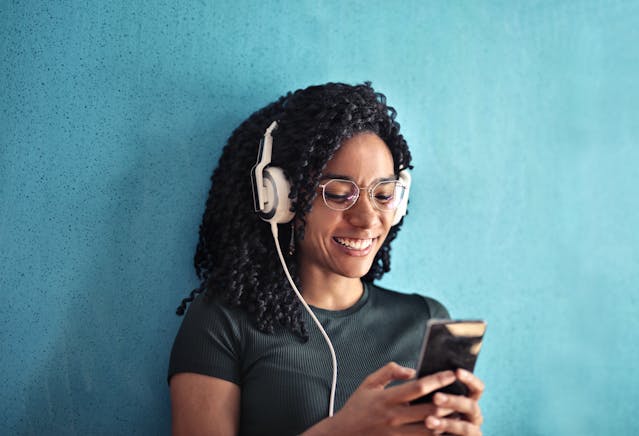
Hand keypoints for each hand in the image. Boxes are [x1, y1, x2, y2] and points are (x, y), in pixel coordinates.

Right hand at [303, 362, 463, 435]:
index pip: (418, 387)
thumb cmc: (357, 406)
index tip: (451, 373)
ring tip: (461, 412)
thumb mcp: (368, 383)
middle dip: (448, 402)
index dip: (437, 380)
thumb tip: (412, 370)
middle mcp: (394, 417)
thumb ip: (389, 372)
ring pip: (430, 430)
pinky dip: (436, 435)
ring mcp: (397, 433)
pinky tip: (446, 429)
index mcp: (387, 398)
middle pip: (429, 410)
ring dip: (447, 421)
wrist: (343, 434)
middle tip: (463, 394)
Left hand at [424, 369, 484, 435]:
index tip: (456, 371)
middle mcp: (473, 417)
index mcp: (469, 401)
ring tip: (428, 420)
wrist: (422, 434)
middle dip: (453, 401)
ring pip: (464, 427)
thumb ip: (432, 390)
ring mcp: (472, 432)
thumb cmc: (431, 415)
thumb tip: (415, 373)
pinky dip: (445, 435)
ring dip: (446, 423)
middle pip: (470, 406)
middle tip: (436, 397)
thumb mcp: (434, 402)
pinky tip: (432, 433)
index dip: (470, 379)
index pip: (477, 388)